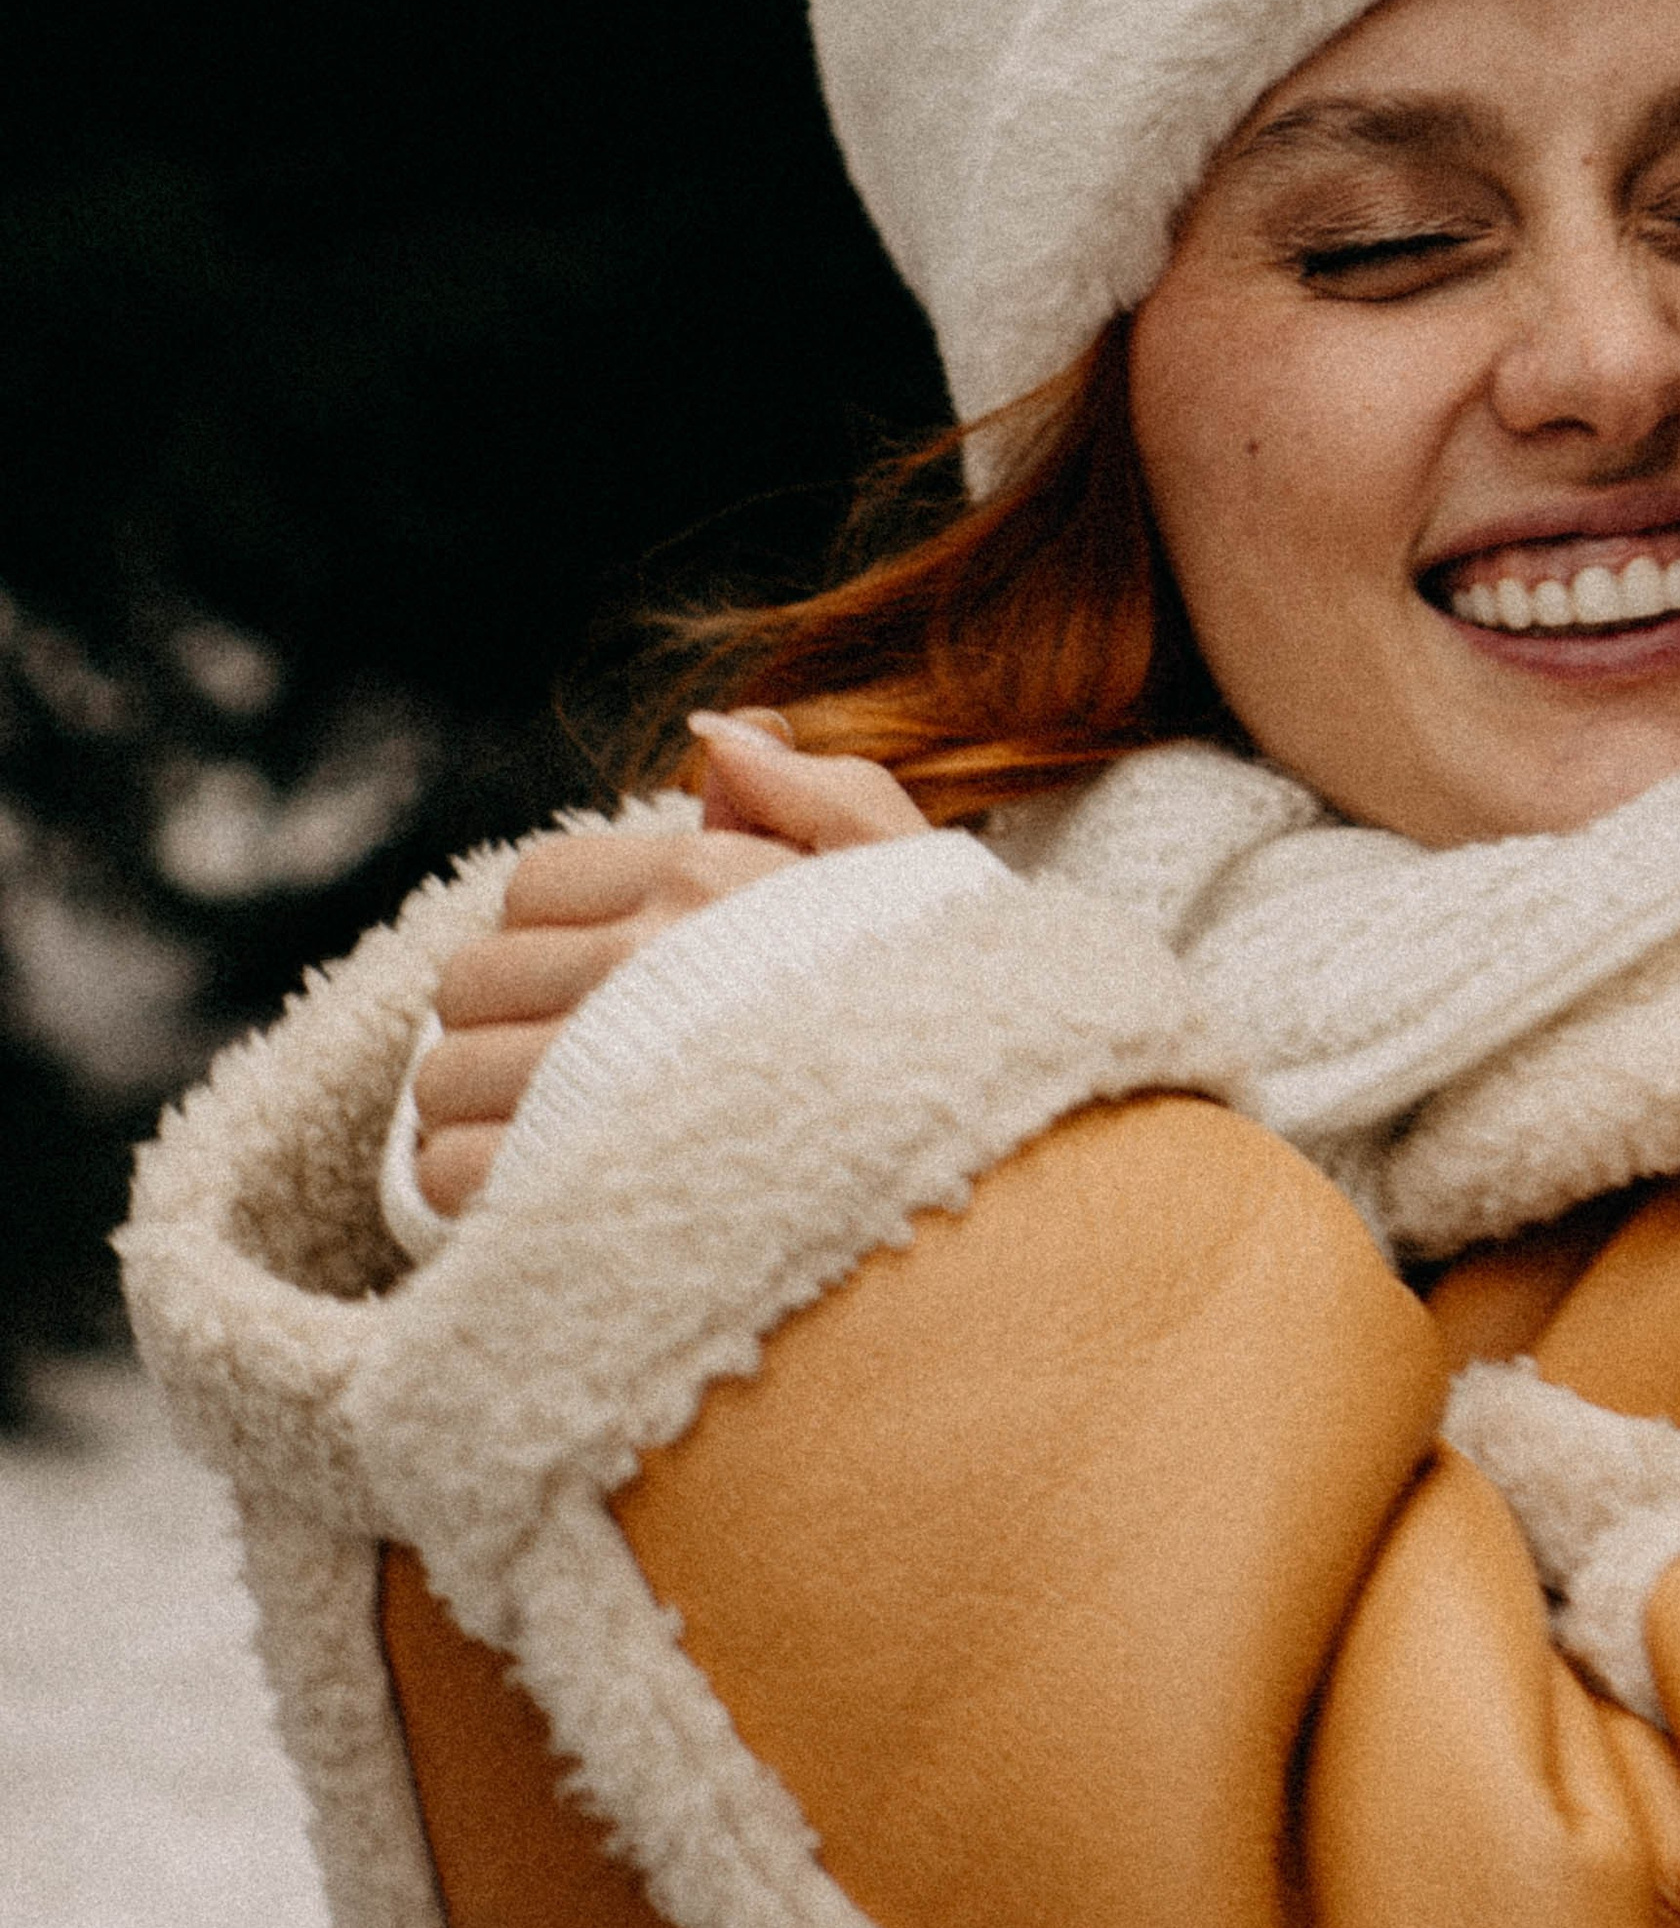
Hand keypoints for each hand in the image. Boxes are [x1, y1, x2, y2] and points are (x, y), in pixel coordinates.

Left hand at [411, 712, 930, 1217]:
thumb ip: (814, 787)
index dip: (555, 935)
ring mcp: (596, 1075)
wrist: (986, 1145)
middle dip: (500, 1020)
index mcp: (702, 880)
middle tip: (561, 1062)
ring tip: (543, 1134)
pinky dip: (478, 1189)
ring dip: (477, 1108)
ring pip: (445, 1078)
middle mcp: (639, 963)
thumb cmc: (952, 1010)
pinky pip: (453, 1173)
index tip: (601, 984)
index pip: (535, 885)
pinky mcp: (571, 1184)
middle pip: (470, 980)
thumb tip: (715, 730)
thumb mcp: (905, 869)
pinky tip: (537, 1197)